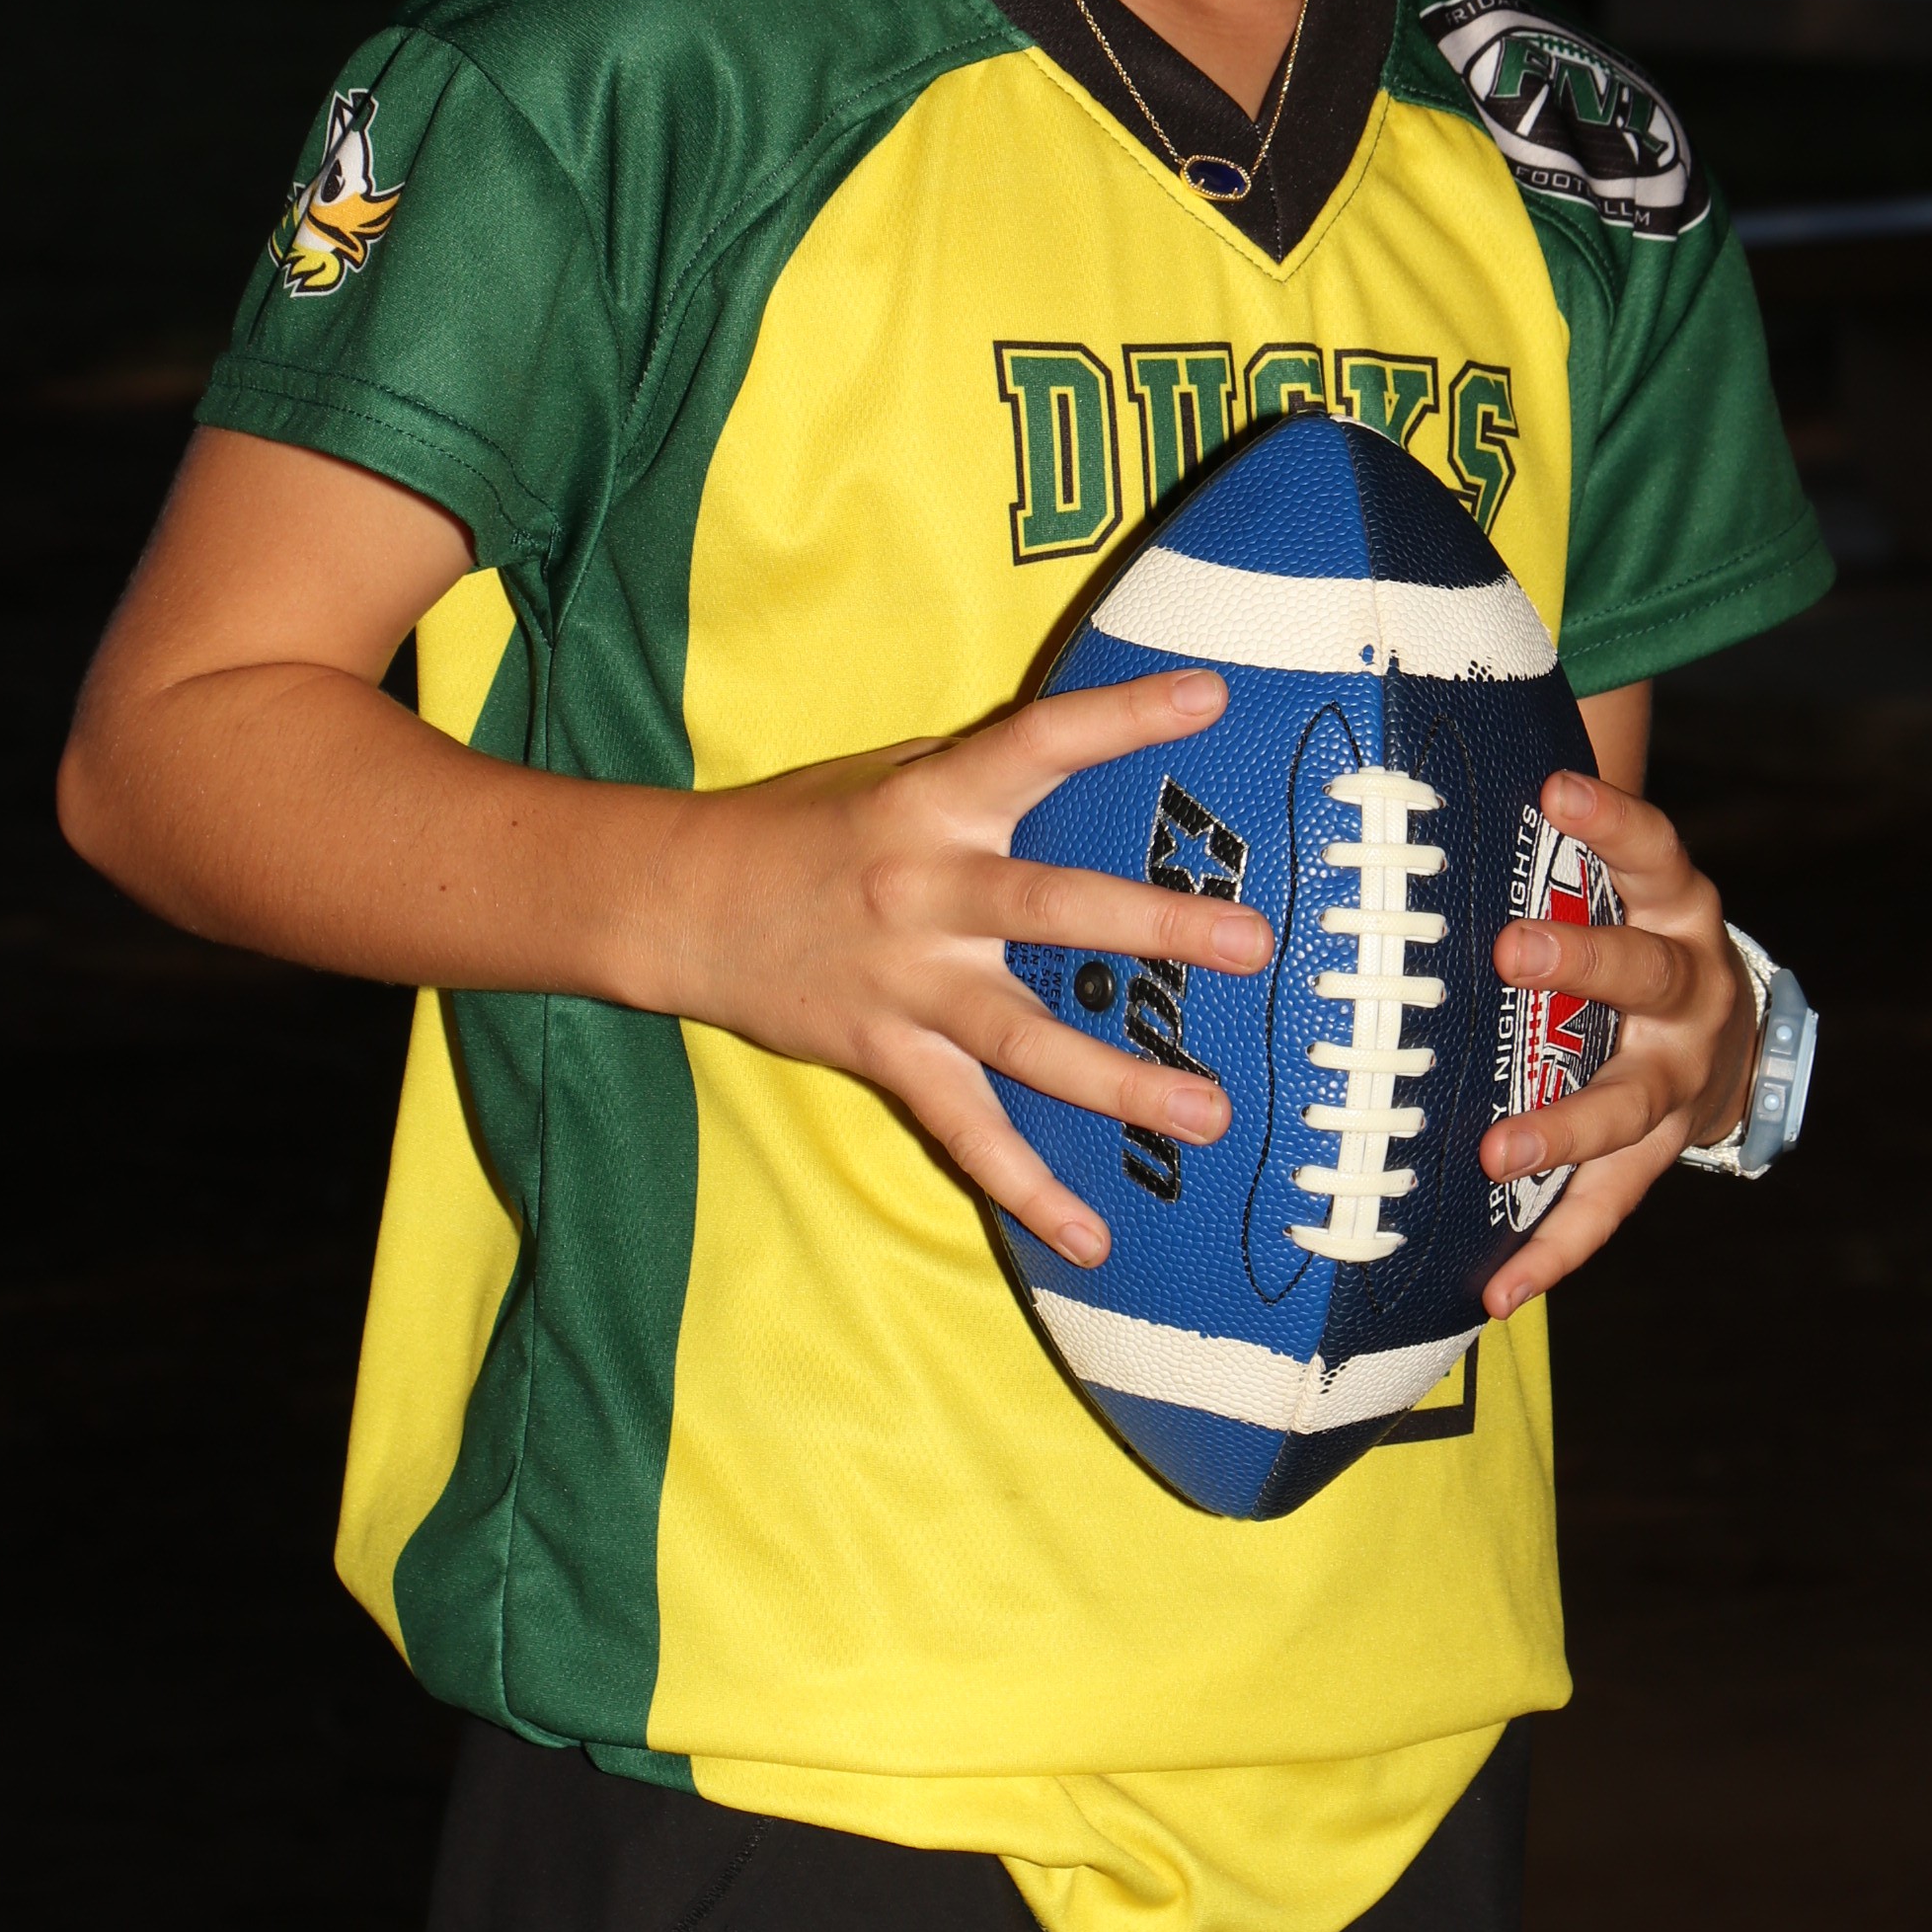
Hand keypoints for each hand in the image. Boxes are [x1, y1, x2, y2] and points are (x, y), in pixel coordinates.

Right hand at [662, 667, 1270, 1271]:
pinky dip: (1027, 1190)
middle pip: (1050, 909)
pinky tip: (1092, 1235)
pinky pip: (965, 1131)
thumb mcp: (891, 771)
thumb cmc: (802, 824)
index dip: (1123, 716)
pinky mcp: (884, 1053)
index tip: (1208, 696)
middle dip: (1153, 928)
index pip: (1039, 742)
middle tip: (1250, 943)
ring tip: (1209, 1113)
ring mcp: (905, 981)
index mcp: (932, 799)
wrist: (681, 904)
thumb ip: (982, 775)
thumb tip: (1085, 756)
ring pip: (1022, 1041)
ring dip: (1121, 1082)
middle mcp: (924, 889)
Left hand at [1475, 766, 1757, 1312]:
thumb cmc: (1635, 936)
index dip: (1610, 820)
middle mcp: (1690, 990)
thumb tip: (1427, 789)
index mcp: (1677, 907)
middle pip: (1643, 972)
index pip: (1653, 851)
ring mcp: (1682, 1080)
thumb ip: (1549, 848)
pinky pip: (1609, 1207)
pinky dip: (1553, 1248)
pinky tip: (1496, 1287)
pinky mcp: (1662, 1155)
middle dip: (1581, 962)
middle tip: (1509, 949)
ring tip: (1496, 1151)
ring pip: (1628, 1103)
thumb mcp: (1623, 883)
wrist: (1734, 1038)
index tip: (1552, 789)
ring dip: (1563, 1127)